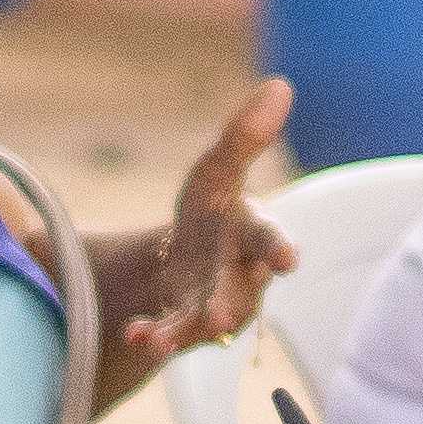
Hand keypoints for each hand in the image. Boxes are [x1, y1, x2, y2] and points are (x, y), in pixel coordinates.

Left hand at [107, 78, 300, 369]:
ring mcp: (218, 306)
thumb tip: (280, 84)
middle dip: (229, 305)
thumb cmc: (211, 212)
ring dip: (182, 331)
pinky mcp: (189, 327)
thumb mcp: (217, 172)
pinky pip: (174, 335)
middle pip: (240, 292)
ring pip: (204, 322)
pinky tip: (134, 335)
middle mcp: (242, 275)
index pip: (268, 236)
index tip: (288, 259)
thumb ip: (244, 137)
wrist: (187, 265)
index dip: (279, 247)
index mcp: (252, 231)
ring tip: (156, 340)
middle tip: (219, 321)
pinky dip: (154, 335)